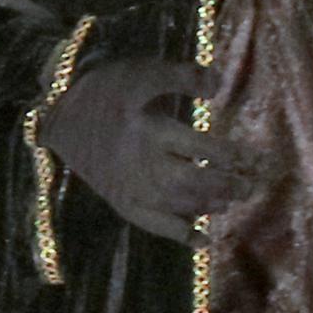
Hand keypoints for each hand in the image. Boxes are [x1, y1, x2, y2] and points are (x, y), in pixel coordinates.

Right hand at [37, 54, 260, 245]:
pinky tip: (203, 240)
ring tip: (232, 200)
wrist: (55, 114)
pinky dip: (179, 235)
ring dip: (210, 206)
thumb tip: (220, 82)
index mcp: (151, 132)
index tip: (256, 157)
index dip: (235, 156)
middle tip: (252, 185)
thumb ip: (181, 76)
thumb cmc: (100, 90)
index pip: (204, 150)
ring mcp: (131, 188)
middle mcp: (144, 165)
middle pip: (196, 183)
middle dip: (228, 186)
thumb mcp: (140, 72)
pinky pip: (152, 224)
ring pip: (179, 206)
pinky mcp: (120, 200)